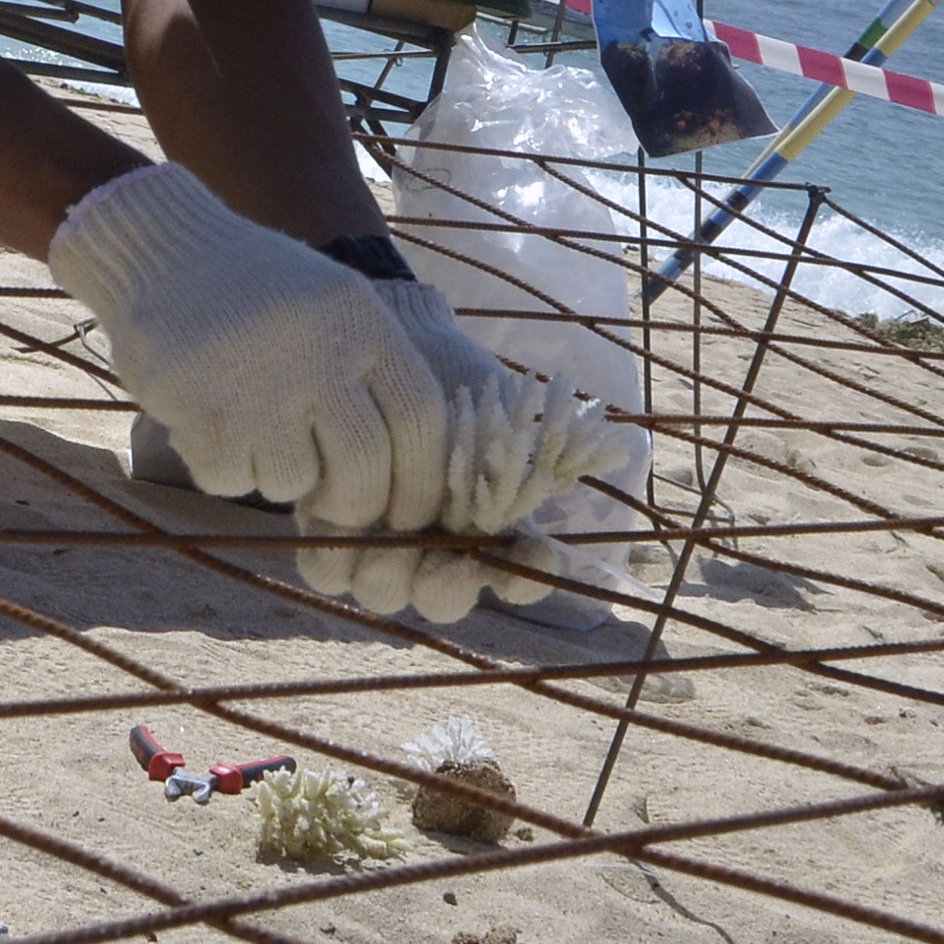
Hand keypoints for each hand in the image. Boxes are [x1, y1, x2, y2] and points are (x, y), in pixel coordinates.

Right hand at [49, 163, 444, 521]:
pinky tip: (209, 423)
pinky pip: (228, 479)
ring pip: (291, 482)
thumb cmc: (255, 289)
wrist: (158, 249)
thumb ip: (370, 377)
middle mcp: (317, 348)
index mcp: (361, 319)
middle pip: (364, 466)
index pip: (420, 418)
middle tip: (334, 508)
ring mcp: (256, 379)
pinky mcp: (198, 406)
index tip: (407, 514)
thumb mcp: (333, 304)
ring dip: (276, 476)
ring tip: (253, 432)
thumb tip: (404, 481)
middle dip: (353, 505)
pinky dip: (221, 468)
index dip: (422, 480)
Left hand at [296, 279, 635, 622]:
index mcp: (489, 531)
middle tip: (446, 556)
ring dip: (388, 573)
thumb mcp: (502, 411)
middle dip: (447, 585)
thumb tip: (617, 452)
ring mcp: (380, 545)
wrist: (386, 341)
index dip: (527, 578)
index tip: (535, 554)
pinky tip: (343, 513)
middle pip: (443, 602)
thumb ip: (544, 446)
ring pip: (384, 593)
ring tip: (388, 535)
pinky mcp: (326, 529)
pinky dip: (334, 552)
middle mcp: (436, 550)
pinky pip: (326, 570)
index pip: (518, 578)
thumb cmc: (455, 377)